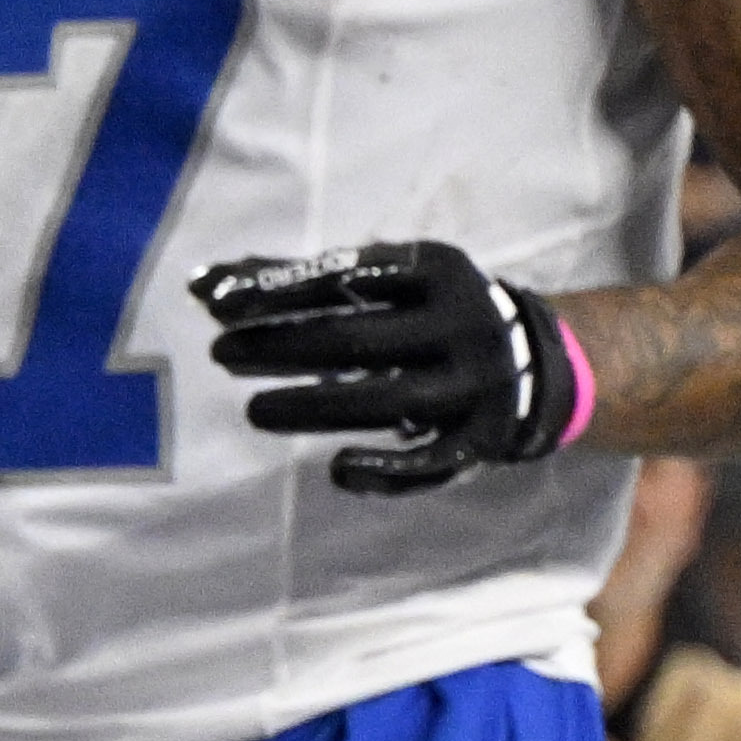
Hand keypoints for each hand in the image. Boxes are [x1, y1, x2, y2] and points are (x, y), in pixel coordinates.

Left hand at [195, 241, 581, 493]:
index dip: (277, 290)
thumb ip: (297, 278)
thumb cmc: (427, 309)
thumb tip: (202, 284)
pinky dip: (387, 471)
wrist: (538, 358)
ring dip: (313, 407)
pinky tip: (336, 470)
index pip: (344, 276)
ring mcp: (477, 384)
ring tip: (255, 410)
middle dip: (281, 348)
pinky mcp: (485, 437)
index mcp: (437, 270)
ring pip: (386, 400)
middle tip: (220, 354)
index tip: (216, 305)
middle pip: (357, 338)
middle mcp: (463, 323)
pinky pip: (433, 461)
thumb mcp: (383, 280)